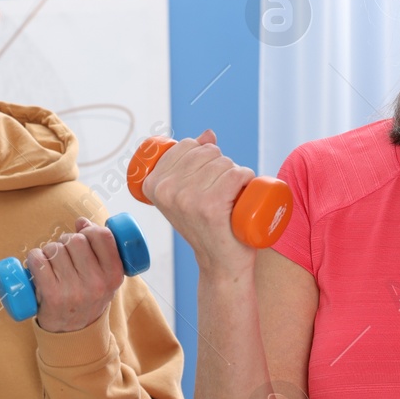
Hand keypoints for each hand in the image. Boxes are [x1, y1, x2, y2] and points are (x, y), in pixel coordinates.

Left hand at [27, 218, 125, 333]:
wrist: (73, 334)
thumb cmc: (88, 297)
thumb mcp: (105, 277)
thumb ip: (100, 249)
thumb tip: (81, 221)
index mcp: (113, 275)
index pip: (103, 236)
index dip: (89, 229)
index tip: (82, 234)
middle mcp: (96, 284)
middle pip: (75, 240)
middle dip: (66, 241)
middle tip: (64, 254)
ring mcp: (74, 291)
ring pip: (55, 249)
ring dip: (49, 250)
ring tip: (51, 264)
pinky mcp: (52, 296)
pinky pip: (38, 260)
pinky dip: (34, 258)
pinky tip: (37, 265)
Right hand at [140, 129, 255, 275]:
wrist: (220, 264)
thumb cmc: (207, 226)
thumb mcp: (189, 193)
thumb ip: (192, 161)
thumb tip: (208, 134)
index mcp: (152, 184)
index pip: (187, 146)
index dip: (204, 155)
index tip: (205, 179)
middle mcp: (166, 190)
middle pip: (207, 152)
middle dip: (222, 164)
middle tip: (222, 191)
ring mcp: (187, 199)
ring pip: (224, 163)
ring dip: (237, 174)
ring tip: (231, 197)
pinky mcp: (210, 208)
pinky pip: (235, 175)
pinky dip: (247, 178)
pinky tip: (243, 194)